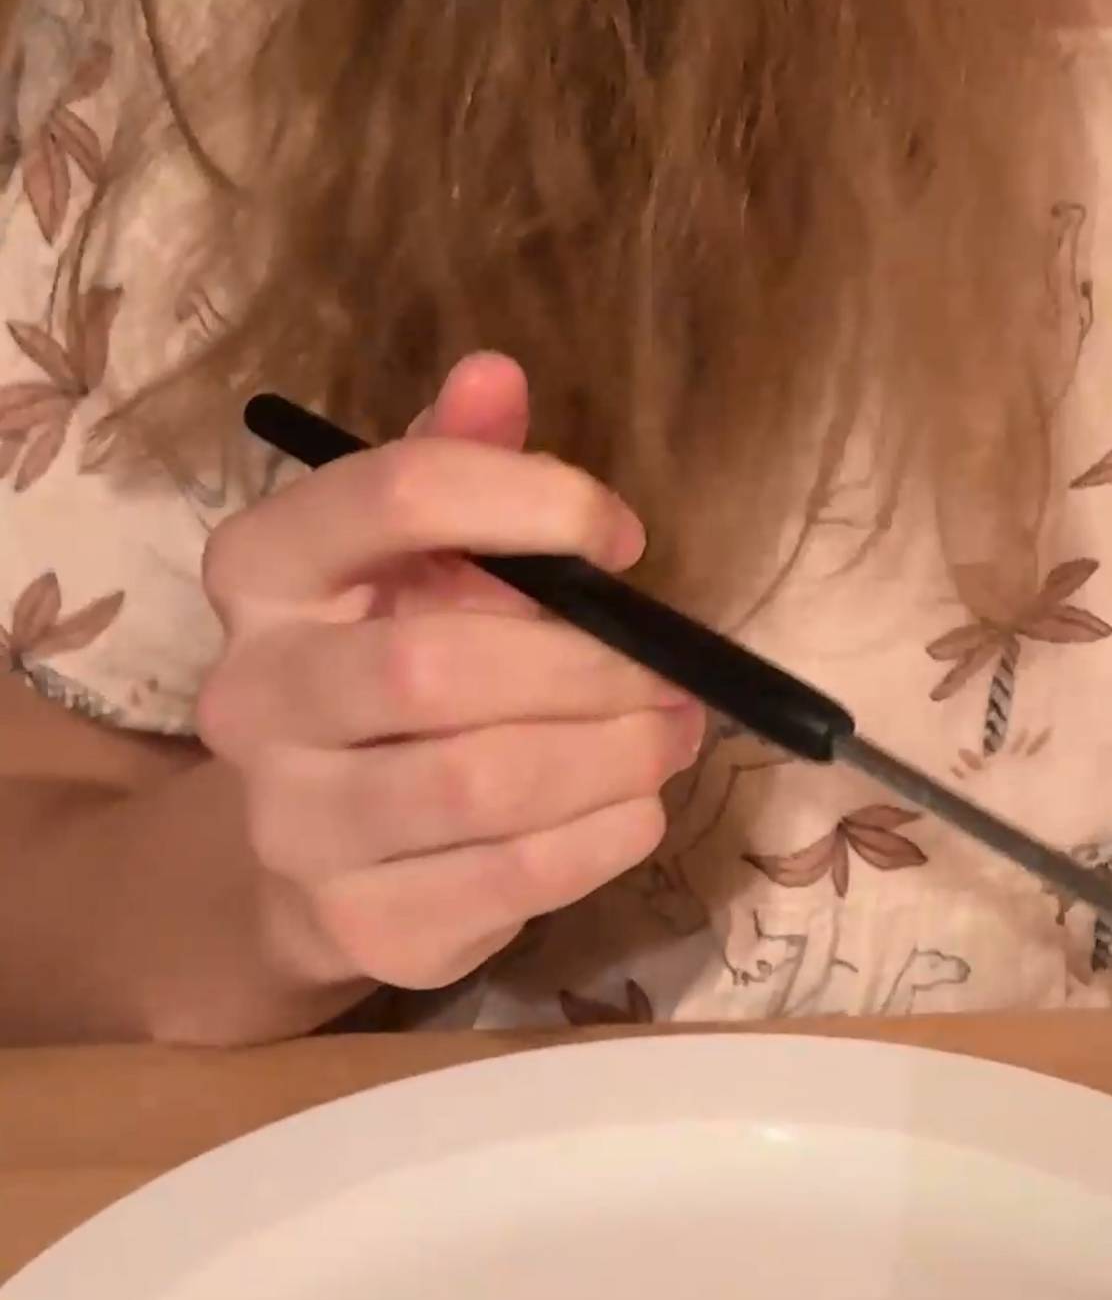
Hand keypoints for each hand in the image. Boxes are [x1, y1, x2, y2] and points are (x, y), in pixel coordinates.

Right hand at [197, 350, 703, 1017]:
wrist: (319, 842)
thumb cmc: (390, 652)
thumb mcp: (412, 548)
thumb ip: (455, 459)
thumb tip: (494, 376)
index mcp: (261, 571)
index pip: (389, 496)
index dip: (530, 501)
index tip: (621, 536)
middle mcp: (250, 697)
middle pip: (431, 666)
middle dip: (587, 663)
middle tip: (673, 669)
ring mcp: (291, 822)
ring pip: (474, 784)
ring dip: (609, 754)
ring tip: (672, 732)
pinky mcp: (357, 924)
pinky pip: (507, 879)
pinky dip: (601, 837)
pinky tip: (638, 805)